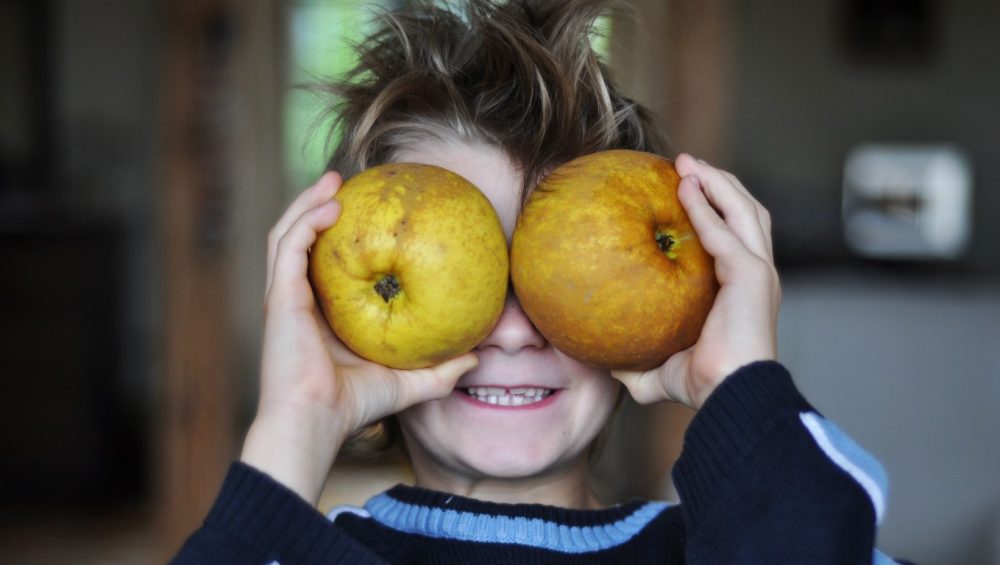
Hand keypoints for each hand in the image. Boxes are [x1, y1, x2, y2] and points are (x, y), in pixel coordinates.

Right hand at [240, 172, 477, 502]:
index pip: (324, 261)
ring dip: (308, 201)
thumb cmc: (354, 407)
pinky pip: (288, 247)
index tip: (370, 210)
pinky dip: (306, 221)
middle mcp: (298, 299)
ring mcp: (286, 296)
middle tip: (347, 181)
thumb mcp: (408, 383)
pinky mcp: (280, 298)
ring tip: (335, 179)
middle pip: (301, 237)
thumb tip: (478, 357)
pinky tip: (331, 207)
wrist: (316, 424)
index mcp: (320, 312)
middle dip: (319, 204)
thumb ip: (440, 371)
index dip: (339, 233)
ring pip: (287, 233)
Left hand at [613, 154, 779, 409]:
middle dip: (720, 183)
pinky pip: (723, 229)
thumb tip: (604, 365)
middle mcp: (756, 275)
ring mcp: (758, 271)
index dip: (715, 211)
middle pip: (746, 212)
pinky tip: (683, 187)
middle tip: (685, 165)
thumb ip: (637, 365)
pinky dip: (705, 204)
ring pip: (744, 209)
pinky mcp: (750, 273)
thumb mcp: (659, 373)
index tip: (684, 192)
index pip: (734, 237)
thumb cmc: (702, 387)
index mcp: (742, 291)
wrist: (730, 396)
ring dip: (717, 181)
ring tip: (687, 163)